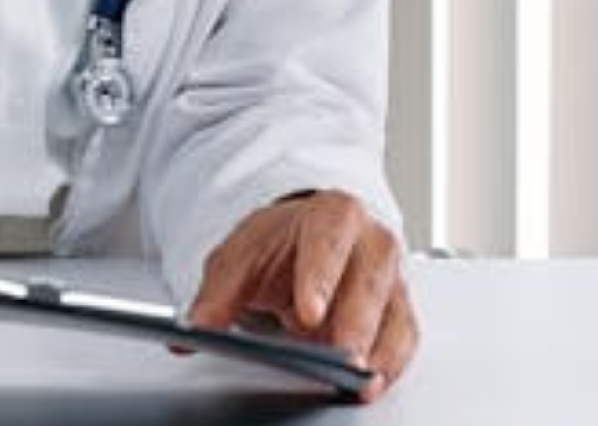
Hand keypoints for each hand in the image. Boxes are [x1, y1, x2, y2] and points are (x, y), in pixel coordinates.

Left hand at [188, 189, 417, 403]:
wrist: (300, 243)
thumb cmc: (278, 247)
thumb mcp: (241, 257)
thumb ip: (218, 292)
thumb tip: (195, 327)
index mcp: (332, 213)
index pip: (331, 235)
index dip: (322, 273)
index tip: (309, 313)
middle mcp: (369, 240)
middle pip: (372, 275)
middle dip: (357, 319)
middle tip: (341, 356)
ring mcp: (388, 277)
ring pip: (394, 309)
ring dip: (379, 348)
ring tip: (358, 380)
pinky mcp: (396, 312)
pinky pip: (402, 339)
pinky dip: (390, 363)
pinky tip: (370, 383)